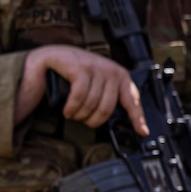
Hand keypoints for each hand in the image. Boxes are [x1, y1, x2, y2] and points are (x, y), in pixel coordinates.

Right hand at [15, 44, 148, 132]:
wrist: (48, 59)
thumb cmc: (73, 77)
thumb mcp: (96, 87)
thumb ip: (108, 99)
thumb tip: (122, 124)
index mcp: (120, 76)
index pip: (132, 100)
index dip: (137, 118)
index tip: (142, 132)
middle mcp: (111, 69)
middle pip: (107, 107)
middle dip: (93, 120)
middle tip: (84, 121)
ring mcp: (95, 66)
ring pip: (92, 103)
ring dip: (79, 115)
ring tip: (73, 114)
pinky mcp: (79, 66)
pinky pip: (79, 95)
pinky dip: (72, 107)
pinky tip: (68, 110)